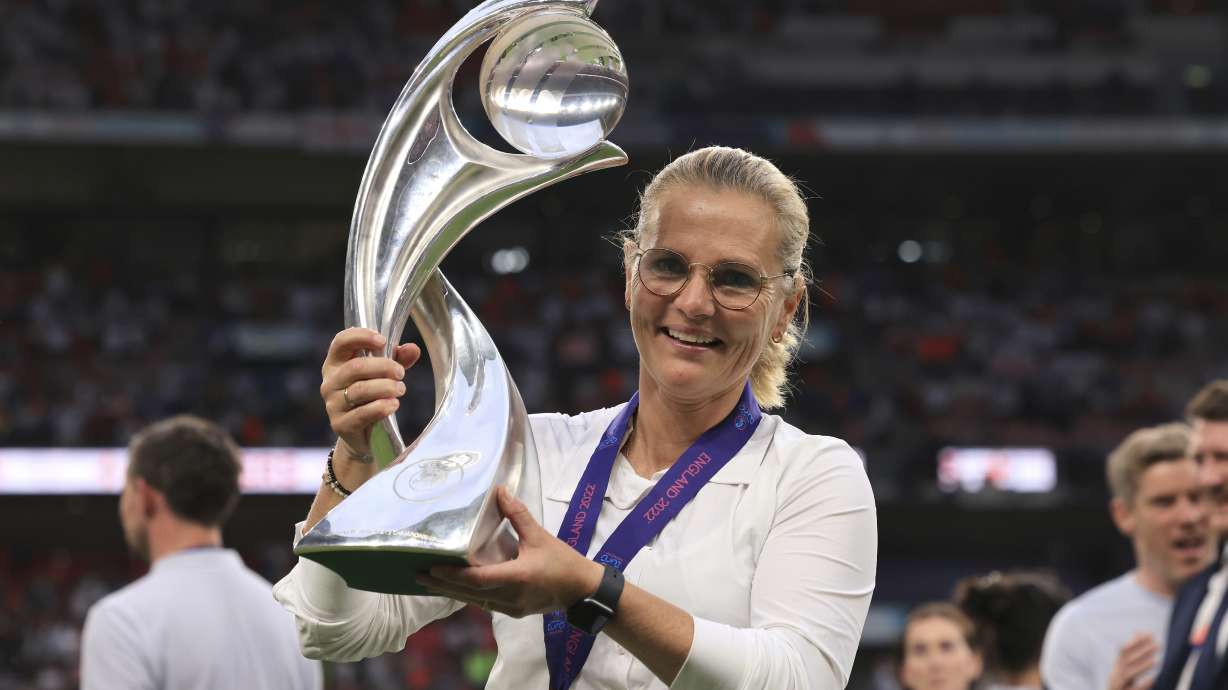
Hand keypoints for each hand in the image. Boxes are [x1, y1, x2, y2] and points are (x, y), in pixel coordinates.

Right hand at [319, 327, 419, 459]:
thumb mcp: (385, 374)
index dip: (361, 336)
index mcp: (336, 363)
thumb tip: (413, 348)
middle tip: (400, 373)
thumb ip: (398, 359)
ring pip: (360, 390)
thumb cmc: (373, 396)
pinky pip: (362, 414)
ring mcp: (332, 404)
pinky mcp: (340, 424)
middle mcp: (330, 382)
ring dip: (385, 387)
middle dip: (383, 367)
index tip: (383, 340)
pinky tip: (393, 404)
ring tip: (400, 389)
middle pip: (355, 367)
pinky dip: (381, 407)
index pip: (341, 342)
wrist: (365, 435)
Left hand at [417, 487, 603, 616]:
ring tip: (430, 581)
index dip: (453, 575)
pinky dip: (469, 595)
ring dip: (453, 592)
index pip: (477, 579)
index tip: (432, 568)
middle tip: (418, 575)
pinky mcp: (514, 611)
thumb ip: (518, 515)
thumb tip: (500, 491)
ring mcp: (511, 607)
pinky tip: (457, 588)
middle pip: (469, 594)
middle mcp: (510, 596)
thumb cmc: (562, 561)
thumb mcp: (540, 536)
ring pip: (475, 601)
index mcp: (517, 577)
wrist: (582, 590)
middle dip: (443, 585)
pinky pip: (486, 604)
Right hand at [1106, 632, 1158, 689]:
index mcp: (1117, 669)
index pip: (1124, 651)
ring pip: (1128, 674)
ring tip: (1156, 660)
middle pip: (1126, 661)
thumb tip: (1139, 632)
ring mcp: (1118, 686)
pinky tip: (1153, 679)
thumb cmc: (1124, 687)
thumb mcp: (1127, 670)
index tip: (1150, 634)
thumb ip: (1133, 653)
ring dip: (1141, 666)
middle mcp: (1115, 676)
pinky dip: (1142, 684)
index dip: (1136, 642)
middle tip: (1158, 644)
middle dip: (1142, 652)